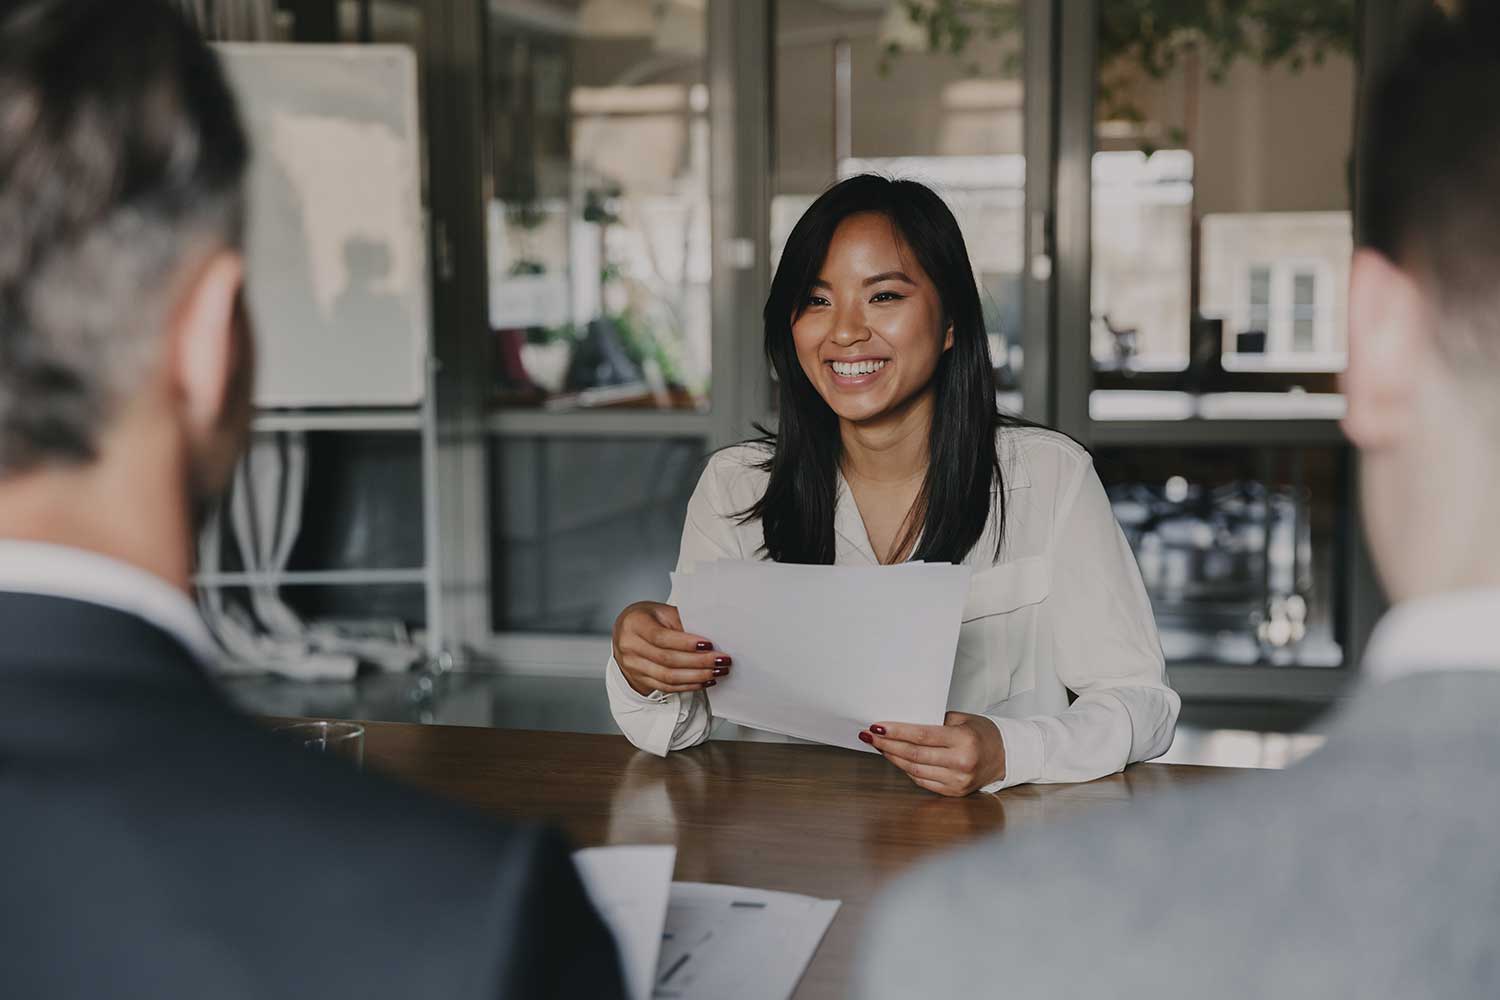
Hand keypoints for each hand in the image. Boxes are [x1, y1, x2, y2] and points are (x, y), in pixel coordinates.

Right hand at [612, 601, 729, 696]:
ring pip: (668, 677)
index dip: (686, 643)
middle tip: (722, 660)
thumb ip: (682, 621)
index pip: (661, 637)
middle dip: (699, 661)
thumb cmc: (649, 618)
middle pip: (667, 659)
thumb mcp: (662, 611)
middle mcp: (630, 646)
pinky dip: (688, 685)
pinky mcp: (640, 679)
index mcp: (635, 623)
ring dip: (697, 676)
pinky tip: (704, 680)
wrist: (627, 631)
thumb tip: (711, 634)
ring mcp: (633, 666)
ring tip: (718, 671)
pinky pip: (667, 687)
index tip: (709, 645)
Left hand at [860, 712, 1005, 796]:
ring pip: (915, 770)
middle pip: (915, 755)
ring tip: (879, 747)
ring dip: (893, 758)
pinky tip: (897, 759)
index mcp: (964, 740)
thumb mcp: (961, 719)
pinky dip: (907, 770)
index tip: (877, 727)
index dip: (897, 732)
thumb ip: (934, 722)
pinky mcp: (955, 793)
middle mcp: (962, 763)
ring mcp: (958, 781)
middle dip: (888, 745)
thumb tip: (900, 723)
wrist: (1006, 756)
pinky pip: (922, 781)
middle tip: (870, 736)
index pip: (922, 736)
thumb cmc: (981, 732)